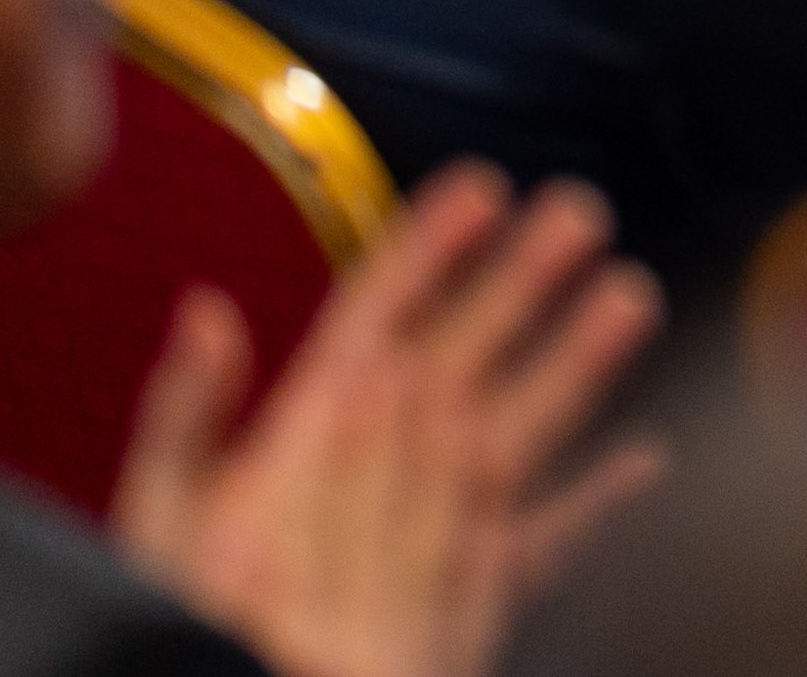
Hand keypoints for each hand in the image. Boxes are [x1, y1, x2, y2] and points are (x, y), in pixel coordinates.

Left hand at [113, 167, 659, 676]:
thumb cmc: (187, 619)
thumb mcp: (164, 516)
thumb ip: (185, 417)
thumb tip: (208, 310)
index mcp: (309, 431)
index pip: (379, 316)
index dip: (428, 249)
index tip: (480, 187)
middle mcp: (384, 466)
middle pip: (467, 354)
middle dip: (522, 279)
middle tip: (579, 211)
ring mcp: (432, 528)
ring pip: (518, 429)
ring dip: (575, 364)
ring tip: (630, 296)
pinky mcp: (467, 599)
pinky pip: (543, 543)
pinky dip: (596, 504)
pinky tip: (641, 459)